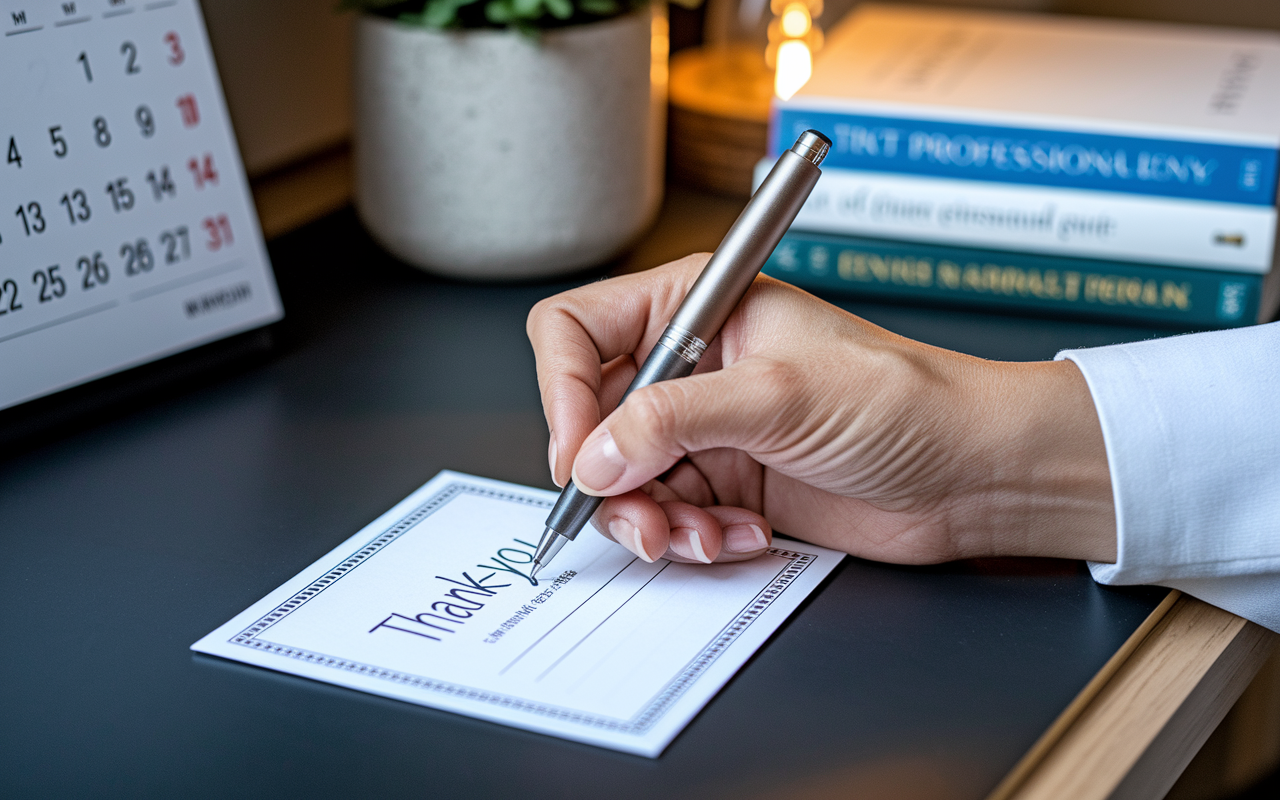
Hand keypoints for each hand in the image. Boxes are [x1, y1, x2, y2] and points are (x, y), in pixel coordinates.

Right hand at [527, 254, 1116, 566]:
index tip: (579, 452)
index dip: (562, 389)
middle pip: (592, 420)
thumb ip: (673, 419)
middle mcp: (692, 366)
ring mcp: (706, 429)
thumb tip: (592, 455)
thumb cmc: (904, 399)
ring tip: (699, 535)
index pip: (579, 331)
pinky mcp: (727, 482)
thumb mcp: (779, 395)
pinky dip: (695, 537)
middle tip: (643, 516)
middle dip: (610, 477)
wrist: (971, 472)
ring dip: (653, 519)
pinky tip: (745, 535)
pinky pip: (670, 517)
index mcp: (697, 307)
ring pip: (625, 480)